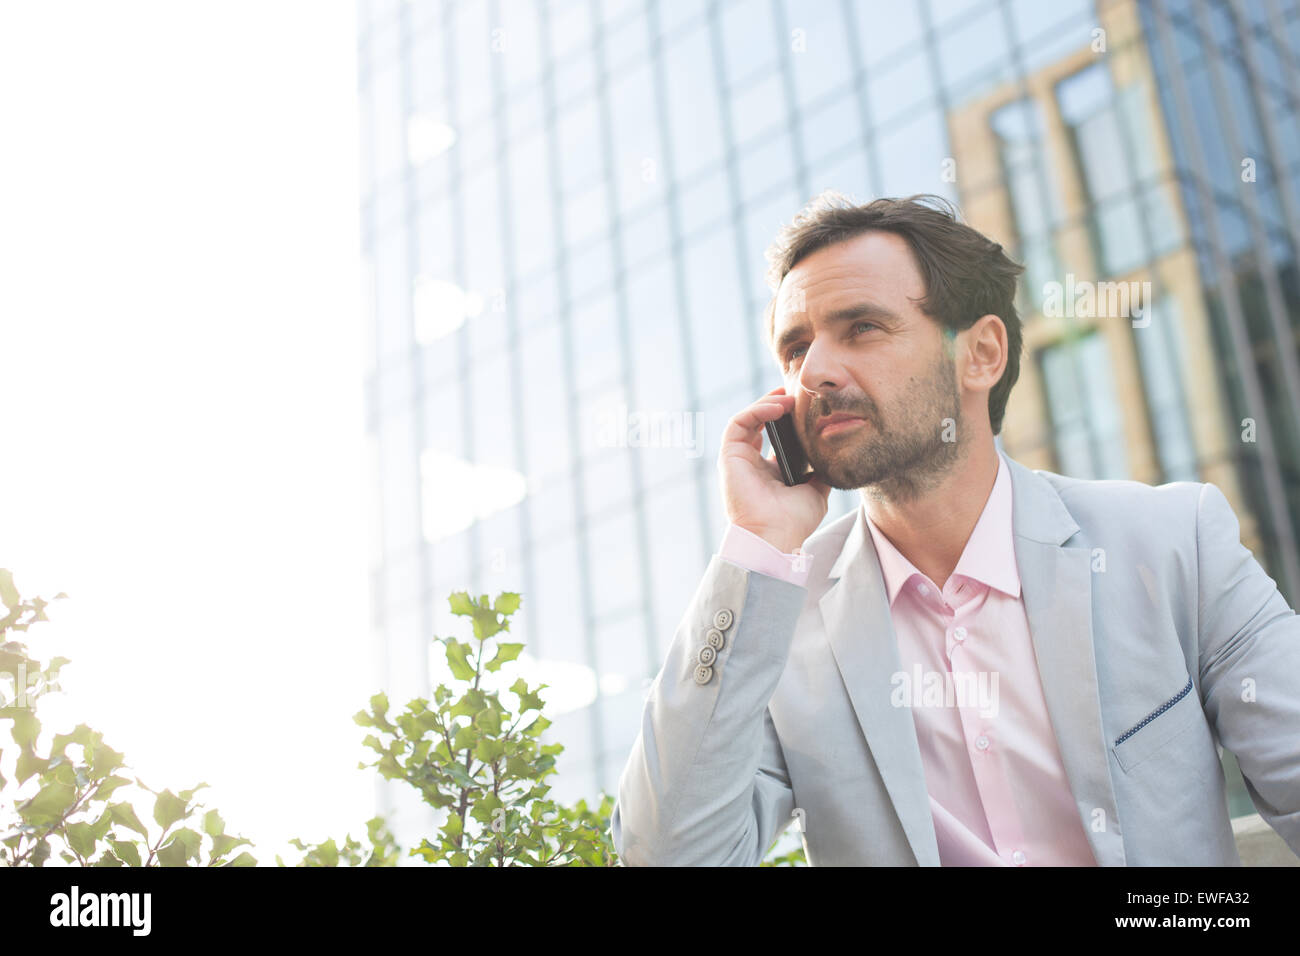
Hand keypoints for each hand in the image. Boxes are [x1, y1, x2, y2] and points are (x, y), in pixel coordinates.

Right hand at [717, 386, 831, 552]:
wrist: (774, 536)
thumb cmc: (793, 521)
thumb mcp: (816, 491)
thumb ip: (820, 471)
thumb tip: (833, 455)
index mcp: (769, 472)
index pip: (775, 437)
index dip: (788, 419)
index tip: (805, 406)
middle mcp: (752, 464)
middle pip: (760, 423)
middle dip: (777, 404)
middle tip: (797, 392)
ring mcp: (739, 459)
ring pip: (748, 419)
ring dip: (768, 404)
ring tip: (790, 398)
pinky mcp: (729, 455)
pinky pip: (739, 422)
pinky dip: (757, 410)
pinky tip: (778, 406)